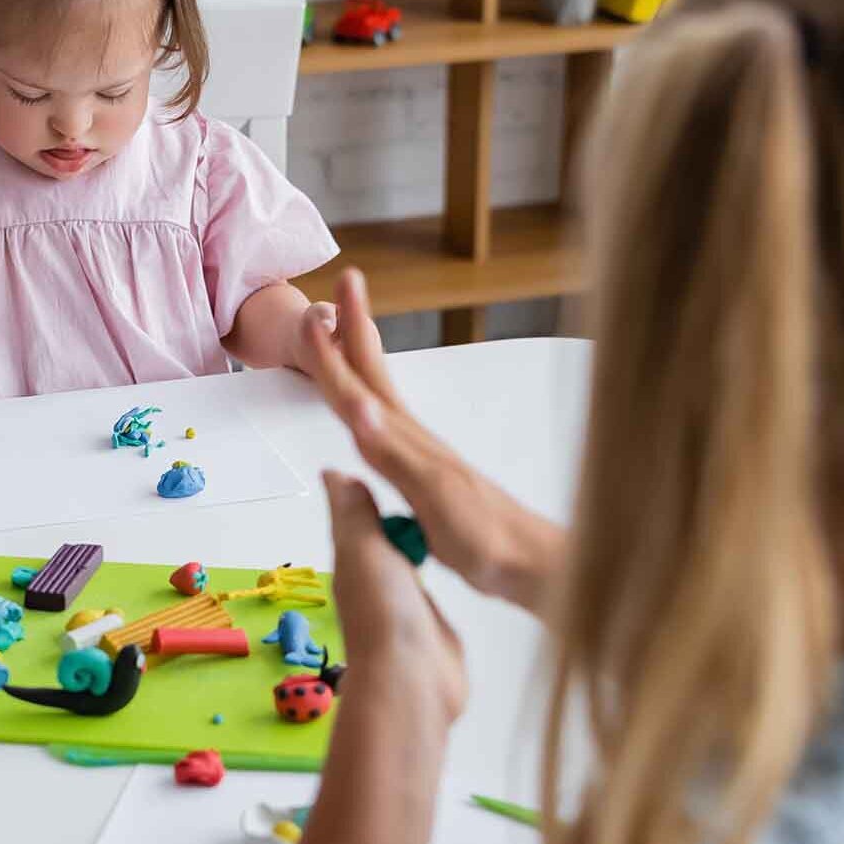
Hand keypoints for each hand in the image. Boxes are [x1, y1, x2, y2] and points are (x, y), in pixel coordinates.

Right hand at [295, 268, 561, 613]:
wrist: (528, 563)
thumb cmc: (485, 539)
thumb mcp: (432, 496)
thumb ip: (393, 451)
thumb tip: (357, 407)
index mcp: (405, 441)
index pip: (358, 387)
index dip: (333, 353)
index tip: (314, 313)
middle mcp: (411, 440)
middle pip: (373, 374)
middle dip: (355, 328)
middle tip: (347, 280)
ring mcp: (420, 455)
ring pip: (379, 394)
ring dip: (359, 359)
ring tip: (344, 332)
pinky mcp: (426, 476)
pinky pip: (384, 427)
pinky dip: (368, 407)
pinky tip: (364, 413)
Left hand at [323, 468, 465, 724]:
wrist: (413, 679)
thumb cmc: (383, 609)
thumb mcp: (362, 548)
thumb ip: (354, 512)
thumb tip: (333, 473)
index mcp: (354, 562)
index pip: (359, 520)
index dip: (369, 496)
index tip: (388, 465)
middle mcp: (374, 583)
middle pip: (383, 541)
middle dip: (392, 518)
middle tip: (415, 487)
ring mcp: (402, 607)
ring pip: (404, 564)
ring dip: (411, 545)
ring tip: (430, 521)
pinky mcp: (429, 627)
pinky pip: (427, 590)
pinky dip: (431, 574)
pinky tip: (445, 565)